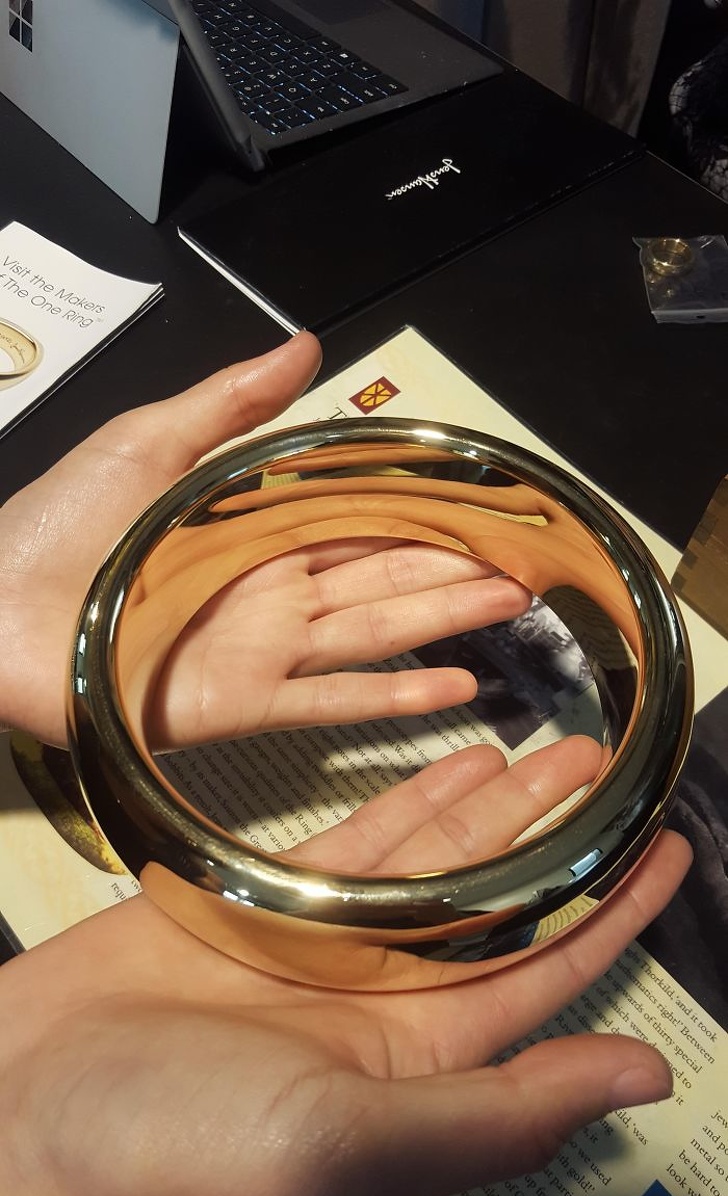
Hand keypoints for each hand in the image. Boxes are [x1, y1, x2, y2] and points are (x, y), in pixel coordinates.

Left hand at [0, 333, 528, 749]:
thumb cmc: (60, 528)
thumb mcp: (150, 445)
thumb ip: (231, 403)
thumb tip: (306, 344)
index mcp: (257, 524)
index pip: (360, 512)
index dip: (424, 506)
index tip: (484, 499)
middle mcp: (274, 587)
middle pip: (384, 572)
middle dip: (457, 563)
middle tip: (530, 556)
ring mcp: (264, 649)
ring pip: (374, 629)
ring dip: (445, 617)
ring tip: (515, 602)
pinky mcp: (243, 703)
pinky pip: (331, 703)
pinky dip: (394, 699)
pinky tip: (455, 691)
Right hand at [0, 736, 690, 1195]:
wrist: (37, 1093)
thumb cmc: (187, 1134)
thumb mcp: (359, 1141)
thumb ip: (503, 1110)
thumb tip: (644, 1081)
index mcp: (427, 1063)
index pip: (551, 975)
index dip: (616, 915)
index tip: (671, 854)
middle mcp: (391, 999)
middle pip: (503, 904)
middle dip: (563, 839)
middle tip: (617, 772)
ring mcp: (332, 944)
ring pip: (439, 861)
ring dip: (497, 808)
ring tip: (555, 752)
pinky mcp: (271, 901)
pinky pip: (361, 841)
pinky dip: (411, 803)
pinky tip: (455, 764)